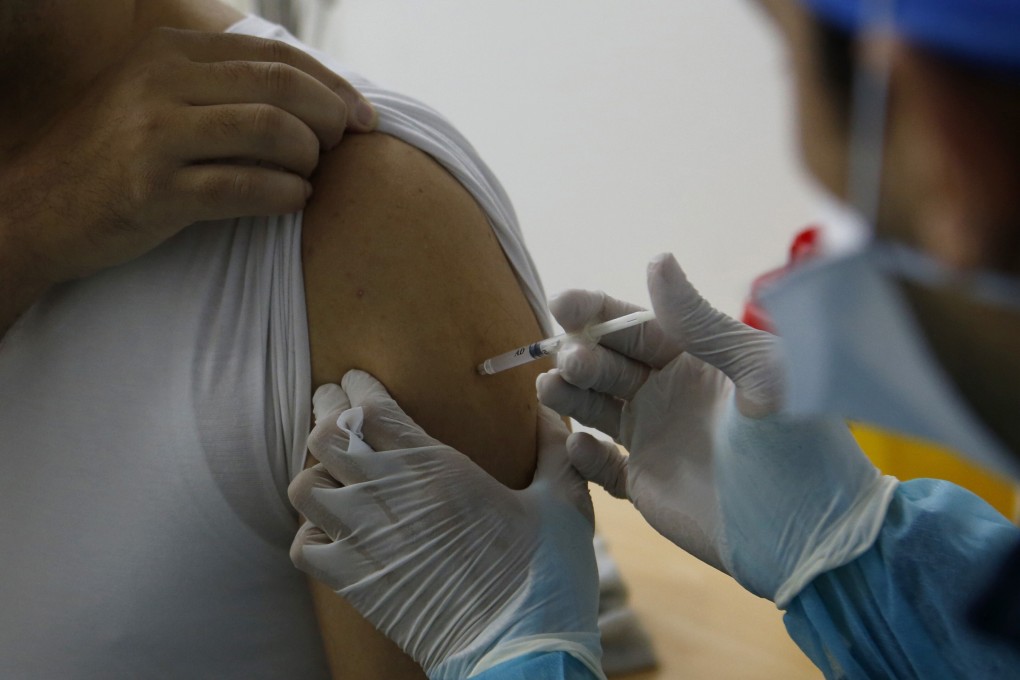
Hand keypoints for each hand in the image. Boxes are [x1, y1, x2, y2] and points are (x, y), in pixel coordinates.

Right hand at [0, 28, 375, 289]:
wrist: (42, 207)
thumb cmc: (121, 157)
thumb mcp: (161, 99)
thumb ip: (224, 87)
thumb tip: (318, 95)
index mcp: (170, 52)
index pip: (275, 55)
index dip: (332, 84)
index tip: (363, 115)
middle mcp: (161, 83)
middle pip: (280, 85)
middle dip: (330, 116)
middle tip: (343, 145)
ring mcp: (154, 135)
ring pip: (270, 130)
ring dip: (309, 157)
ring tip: (309, 175)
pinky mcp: (154, 190)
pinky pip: (246, 186)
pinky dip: (286, 194)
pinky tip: (293, 200)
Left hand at [289, 371, 602, 678]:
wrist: (522, 653)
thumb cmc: (546, 576)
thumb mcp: (565, 502)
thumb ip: (553, 448)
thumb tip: (548, 410)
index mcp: (439, 469)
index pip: (371, 409)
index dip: (357, 387)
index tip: (357, 379)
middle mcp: (391, 497)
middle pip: (324, 434)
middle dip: (327, 413)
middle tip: (336, 408)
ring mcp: (365, 542)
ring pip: (304, 485)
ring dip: (317, 472)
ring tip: (337, 470)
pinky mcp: (355, 584)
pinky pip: (304, 544)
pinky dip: (311, 530)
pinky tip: (336, 527)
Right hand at [538, 253, 897, 605]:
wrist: (810, 534)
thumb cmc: (796, 445)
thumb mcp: (760, 372)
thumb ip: (703, 323)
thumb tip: (657, 260)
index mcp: (699, 359)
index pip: (638, 325)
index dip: (598, 311)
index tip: (562, 302)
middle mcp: (670, 392)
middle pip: (608, 363)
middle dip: (582, 355)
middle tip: (571, 361)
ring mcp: (655, 438)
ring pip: (596, 408)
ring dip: (571, 397)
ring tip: (551, 390)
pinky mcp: (644, 484)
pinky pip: (601, 466)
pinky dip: (586, 456)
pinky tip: (582, 447)